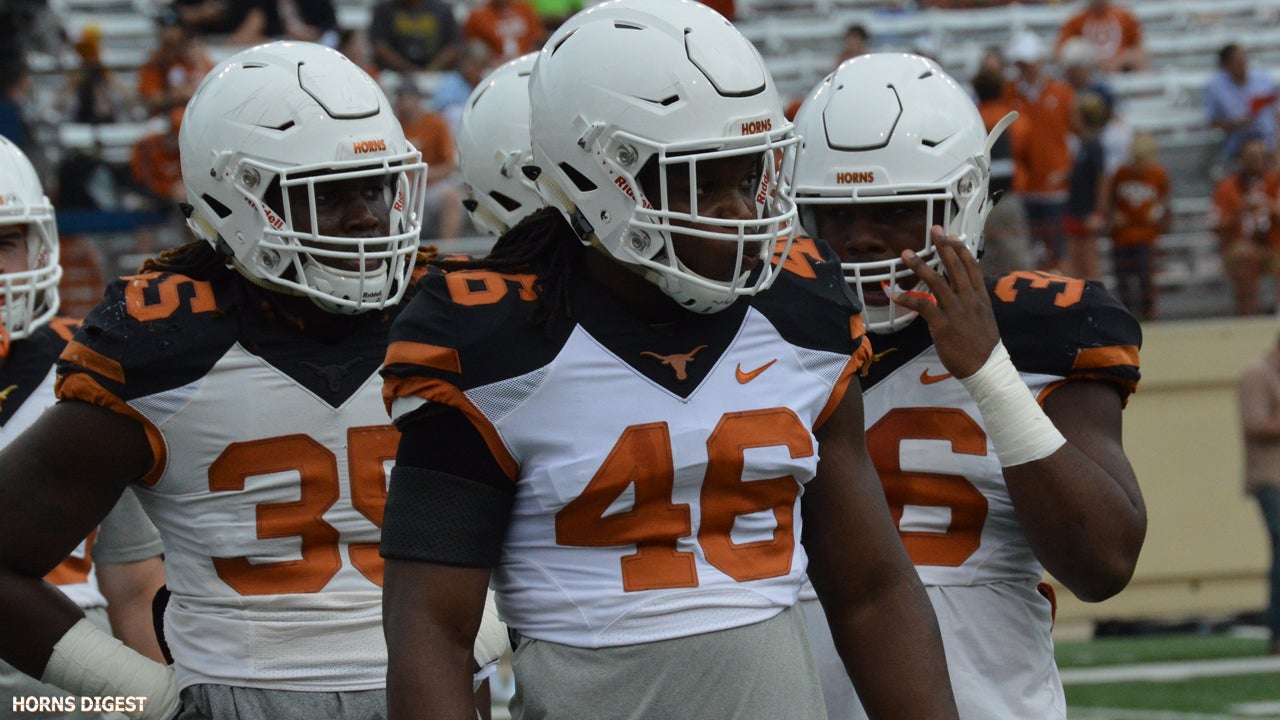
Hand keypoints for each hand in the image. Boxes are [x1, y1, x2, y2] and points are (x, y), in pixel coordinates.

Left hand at [894, 226, 1000, 378]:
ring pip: (937, 282)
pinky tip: (895, 294)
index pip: (972, 267)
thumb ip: (972, 304)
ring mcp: (956, 311)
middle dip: (943, 247)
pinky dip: (907, 298)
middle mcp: (969, 299)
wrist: (986, 368)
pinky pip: (922, 306)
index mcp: (980, 297)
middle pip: (955, 267)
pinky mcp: (943, 324)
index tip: (952, 236)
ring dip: (919, 266)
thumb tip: (962, 295)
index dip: (961, 249)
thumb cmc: (983, 347)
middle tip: (934, 230)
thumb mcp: (983, 319)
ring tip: (906, 254)